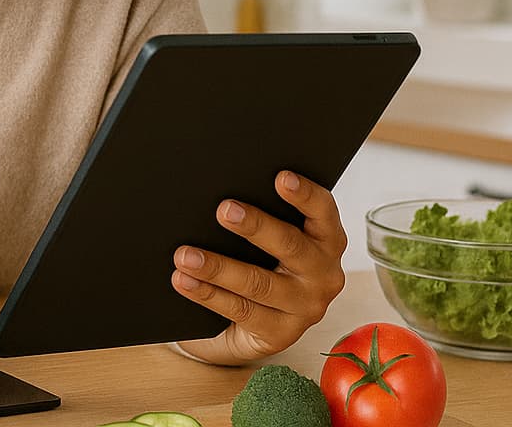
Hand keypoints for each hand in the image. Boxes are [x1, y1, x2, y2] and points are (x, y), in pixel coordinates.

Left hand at [169, 170, 346, 365]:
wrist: (250, 323)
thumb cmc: (259, 262)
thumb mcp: (268, 240)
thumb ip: (261, 216)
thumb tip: (223, 196)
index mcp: (327, 240)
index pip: (323, 211)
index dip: (304, 194)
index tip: (280, 177)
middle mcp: (324, 273)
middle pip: (290, 246)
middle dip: (254, 226)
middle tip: (223, 210)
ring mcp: (305, 308)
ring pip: (259, 283)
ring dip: (218, 267)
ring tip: (185, 255)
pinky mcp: (281, 334)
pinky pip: (241, 311)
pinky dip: (208, 294)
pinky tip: (185, 281)